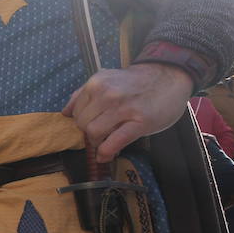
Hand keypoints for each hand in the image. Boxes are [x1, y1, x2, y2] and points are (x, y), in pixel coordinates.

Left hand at [63, 63, 194, 163]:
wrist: (168, 76)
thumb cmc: (136, 82)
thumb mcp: (107, 80)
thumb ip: (84, 94)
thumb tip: (65, 113)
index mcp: (96, 84)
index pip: (75, 112)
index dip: (80, 123)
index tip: (90, 126)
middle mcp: (107, 94)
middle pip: (83, 124)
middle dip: (88, 134)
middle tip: (100, 135)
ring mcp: (123, 108)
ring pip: (94, 133)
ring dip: (96, 143)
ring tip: (104, 142)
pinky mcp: (139, 122)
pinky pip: (114, 142)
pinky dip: (106, 152)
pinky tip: (105, 156)